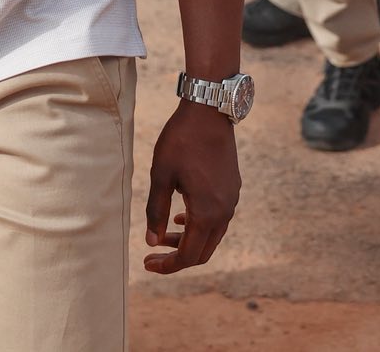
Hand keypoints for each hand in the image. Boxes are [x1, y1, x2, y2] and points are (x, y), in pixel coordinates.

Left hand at [144, 102, 239, 273]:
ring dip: (187, 241)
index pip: (189, 255)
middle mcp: (225, 212)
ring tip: (162, 236)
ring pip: (211, 236)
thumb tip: (151, 241)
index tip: (146, 264)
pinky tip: (181, 218)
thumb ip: (156, 211)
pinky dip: (198, 226)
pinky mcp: (233, 190)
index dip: (168, 265)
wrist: (209, 114)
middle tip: (151, 257)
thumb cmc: (180, 142)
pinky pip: (217, 220)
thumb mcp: (160, 176)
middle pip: (203, 251)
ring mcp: (232, 202)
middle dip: (177, 257)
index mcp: (207, 213)